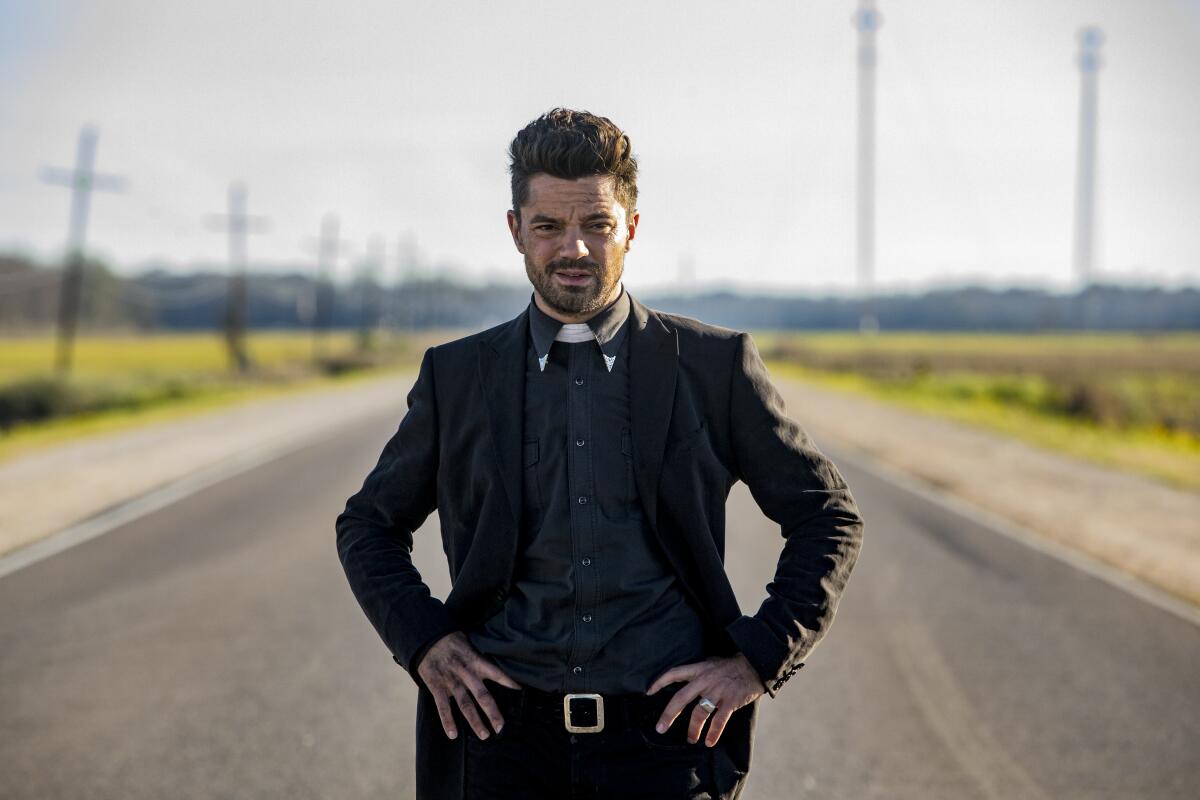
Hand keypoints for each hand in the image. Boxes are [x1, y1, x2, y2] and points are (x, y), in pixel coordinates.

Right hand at [416, 631, 520, 739]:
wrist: (427, 639)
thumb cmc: (451, 641)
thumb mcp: (469, 643)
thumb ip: (480, 657)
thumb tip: (498, 664)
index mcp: (475, 661)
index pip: (496, 672)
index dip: (508, 680)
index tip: (520, 690)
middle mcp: (465, 673)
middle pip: (482, 696)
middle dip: (492, 713)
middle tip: (501, 728)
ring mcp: (451, 681)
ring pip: (466, 705)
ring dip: (475, 722)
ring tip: (484, 735)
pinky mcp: (437, 686)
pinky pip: (443, 706)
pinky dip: (447, 721)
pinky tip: (453, 734)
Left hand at [647, 654, 764, 746]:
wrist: (755, 665)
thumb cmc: (732, 665)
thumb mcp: (712, 662)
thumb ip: (699, 670)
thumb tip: (686, 675)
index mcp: (699, 669)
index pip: (674, 673)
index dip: (660, 682)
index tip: (648, 692)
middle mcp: (705, 680)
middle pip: (681, 698)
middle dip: (668, 715)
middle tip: (660, 728)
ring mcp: (717, 691)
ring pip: (699, 713)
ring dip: (693, 729)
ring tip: (691, 739)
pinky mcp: (730, 702)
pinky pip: (718, 721)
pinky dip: (713, 733)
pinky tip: (709, 741)